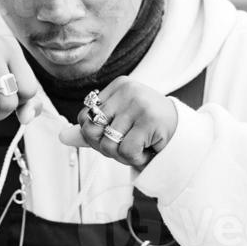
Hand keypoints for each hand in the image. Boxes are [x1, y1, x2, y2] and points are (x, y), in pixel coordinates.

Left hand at [59, 77, 177, 169]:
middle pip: (92, 131)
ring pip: (108, 144)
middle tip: (127, 145)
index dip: (95, 136)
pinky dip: (136, 159)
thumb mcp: (117, 126)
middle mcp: (127, 90)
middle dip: (106, 147)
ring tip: (140, 146)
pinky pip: (126, 151)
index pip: (85, 117)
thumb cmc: (148, 129)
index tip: (117, 136)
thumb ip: (90, 131)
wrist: (185, 135)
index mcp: (117, 86)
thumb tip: (61, 136)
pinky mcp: (150, 120)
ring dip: (123, 156)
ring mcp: (139, 103)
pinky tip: (149, 150)